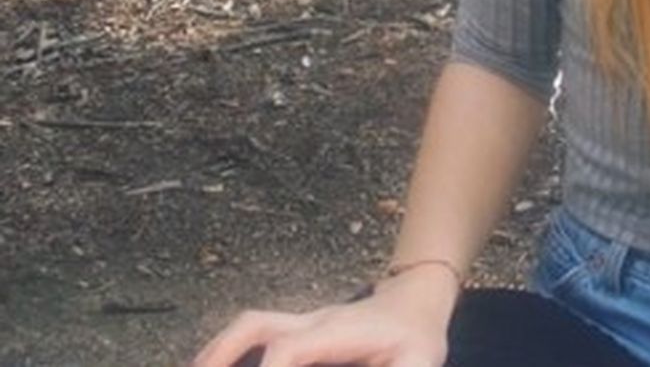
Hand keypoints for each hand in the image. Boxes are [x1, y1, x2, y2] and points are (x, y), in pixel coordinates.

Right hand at [191, 268, 459, 366]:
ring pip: (250, 323)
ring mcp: (303, 321)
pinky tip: (218, 364)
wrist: (417, 300)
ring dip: (218, 350)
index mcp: (338, 332)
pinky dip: (230, 348)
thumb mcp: (419, 362)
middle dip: (222, 353)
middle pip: (257, 324)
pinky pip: (256, 331)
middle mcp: (314, 321)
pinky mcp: (299, 328)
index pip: (289, 347)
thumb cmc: (418, 338)